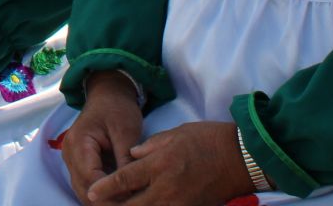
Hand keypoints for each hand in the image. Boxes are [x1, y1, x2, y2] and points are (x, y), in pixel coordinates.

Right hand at [62, 71, 145, 199]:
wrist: (107, 94)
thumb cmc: (117, 109)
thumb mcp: (126, 131)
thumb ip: (125, 159)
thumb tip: (130, 189)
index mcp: (79, 142)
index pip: (91, 177)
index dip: (108, 193)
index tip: (130, 202)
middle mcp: (69, 154)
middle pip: (83, 188)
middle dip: (105, 201)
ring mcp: (71, 159)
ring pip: (83, 190)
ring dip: (102, 200)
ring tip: (125, 204)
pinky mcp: (77, 163)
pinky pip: (86, 184)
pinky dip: (100, 193)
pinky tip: (117, 198)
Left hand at [85, 121, 248, 204]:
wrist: (241, 157)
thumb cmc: (209, 139)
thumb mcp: (175, 133)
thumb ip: (150, 146)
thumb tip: (132, 155)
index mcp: (159, 164)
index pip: (124, 180)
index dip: (105, 188)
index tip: (91, 194)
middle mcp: (166, 186)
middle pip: (132, 205)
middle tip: (100, 205)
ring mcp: (179, 202)